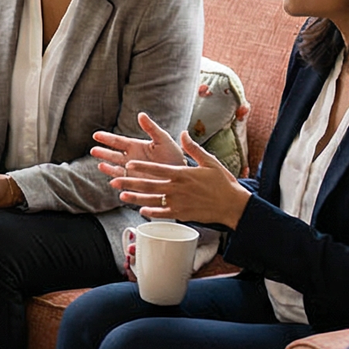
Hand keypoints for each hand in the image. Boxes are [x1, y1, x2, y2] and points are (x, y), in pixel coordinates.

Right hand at [92, 111, 182, 177]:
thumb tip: (141, 114)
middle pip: (113, 155)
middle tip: (93, 150)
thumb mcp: (163, 139)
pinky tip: (113, 181)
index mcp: (135, 146)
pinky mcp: (135, 183)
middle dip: (103, 152)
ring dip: (108, 167)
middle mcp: (130, 158)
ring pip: (115, 169)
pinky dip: (118, 181)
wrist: (182, 174)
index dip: (106, 138)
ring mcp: (131, 171)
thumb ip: (151, 128)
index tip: (96, 135)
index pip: (118, 141)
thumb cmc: (173, 155)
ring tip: (100, 165)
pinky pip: (124, 182)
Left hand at [115, 133, 249, 228]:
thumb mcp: (210, 161)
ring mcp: (178, 202)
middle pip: (149, 185)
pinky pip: (163, 213)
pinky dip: (151, 212)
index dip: (141, 167)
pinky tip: (141, 211)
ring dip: (135, 198)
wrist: (233, 204)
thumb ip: (193, 148)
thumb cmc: (222, 182)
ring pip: (152, 200)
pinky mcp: (182, 214)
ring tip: (121, 196)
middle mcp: (178, 188)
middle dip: (130, 183)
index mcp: (182, 174)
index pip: (157, 169)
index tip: (128, 164)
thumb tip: (183, 133)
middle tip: (114, 181)